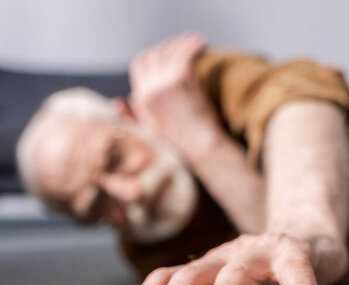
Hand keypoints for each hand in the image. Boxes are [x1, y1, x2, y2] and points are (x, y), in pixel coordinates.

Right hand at [129, 32, 221, 156]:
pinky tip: (201, 42)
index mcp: (142, 100)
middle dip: (168, 47)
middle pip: (154, 54)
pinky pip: (184, 52)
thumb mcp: (151, 130)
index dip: (152, 56)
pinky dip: (193, 44)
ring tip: (196, 42)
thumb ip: (133, 115)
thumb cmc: (181, 143)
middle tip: (183, 45)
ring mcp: (164, 84)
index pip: (139, 64)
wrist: (201, 148)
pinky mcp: (180, 80)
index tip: (166, 54)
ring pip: (169, 51)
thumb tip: (117, 102)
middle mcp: (149, 90)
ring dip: (183, 43)